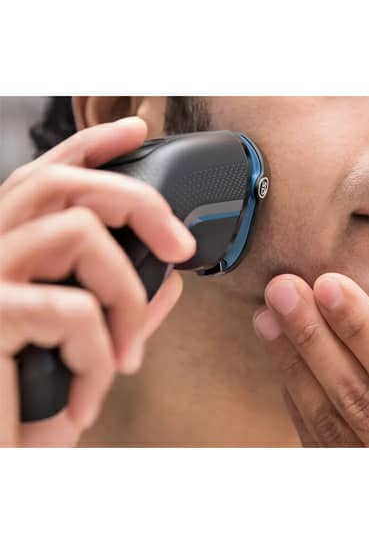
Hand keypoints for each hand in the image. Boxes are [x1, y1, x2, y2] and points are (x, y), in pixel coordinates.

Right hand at [0, 118, 195, 445]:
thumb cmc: (27, 407)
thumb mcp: (85, 351)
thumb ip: (123, 308)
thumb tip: (169, 280)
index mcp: (6, 251)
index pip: (44, 177)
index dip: (90, 147)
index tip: (135, 131)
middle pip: (63, 185)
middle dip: (139, 203)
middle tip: (181, 246)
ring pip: (76, 235)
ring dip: (124, 298)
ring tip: (127, 354)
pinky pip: (69, 310)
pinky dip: (97, 356)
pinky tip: (86, 396)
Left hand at [253, 272, 368, 446]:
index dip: (362, 332)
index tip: (329, 286)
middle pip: (354, 399)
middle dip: (314, 340)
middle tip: (282, 290)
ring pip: (328, 425)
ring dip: (294, 368)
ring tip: (269, 320)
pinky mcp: (356, 488)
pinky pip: (321, 448)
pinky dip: (299, 406)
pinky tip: (286, 367)